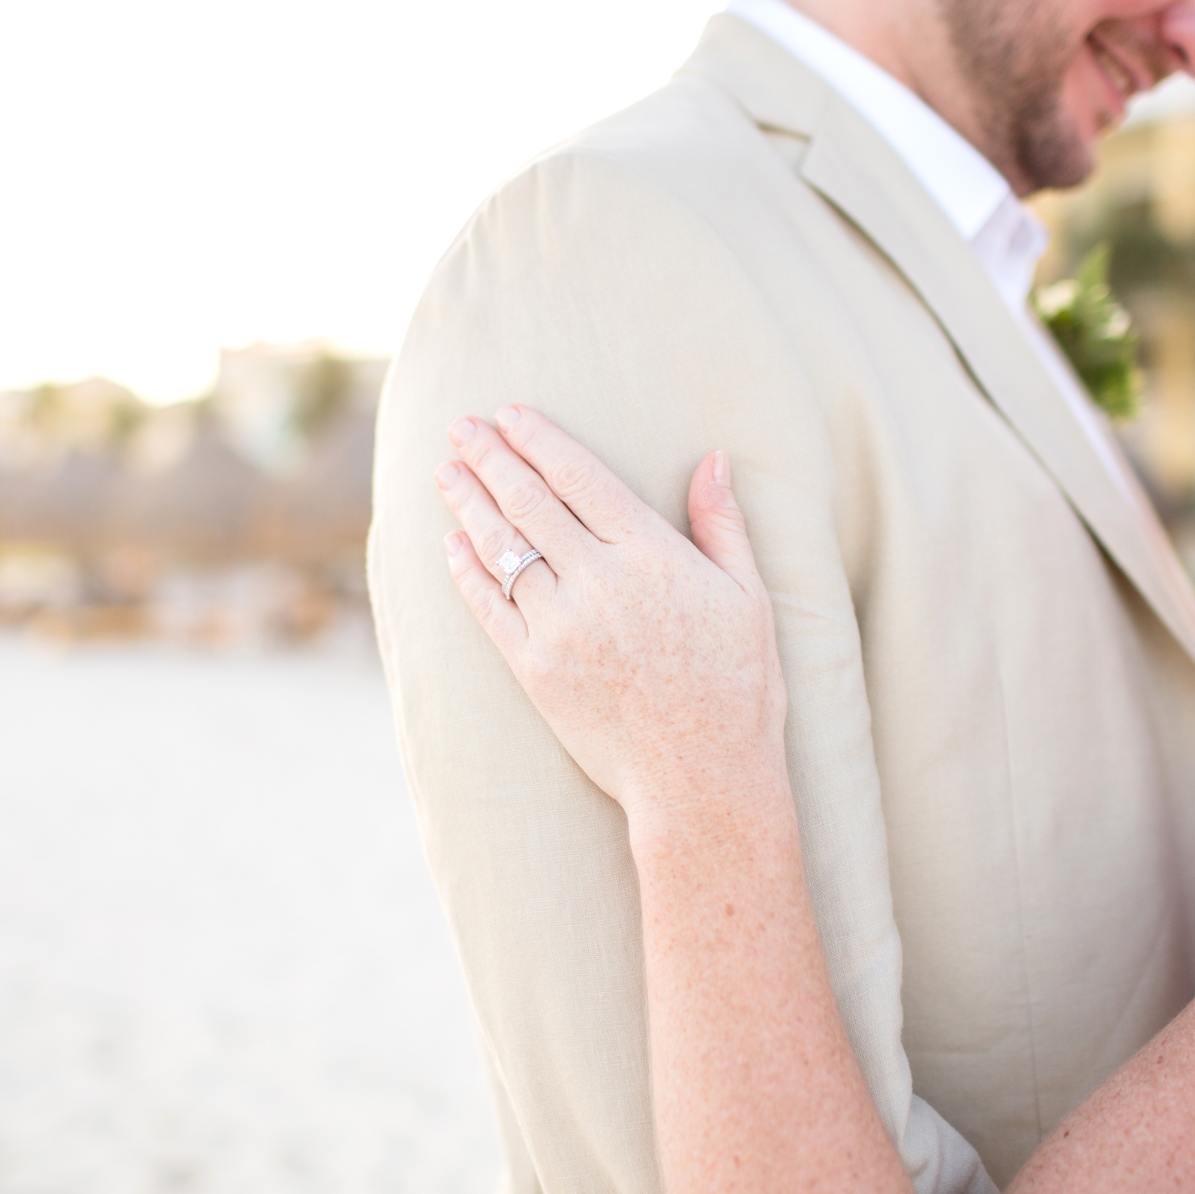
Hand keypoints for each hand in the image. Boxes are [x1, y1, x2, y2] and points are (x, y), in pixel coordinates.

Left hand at [434, 406, 788, 832]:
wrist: (702, 779)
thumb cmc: (738, 688)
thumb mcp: (748, 597)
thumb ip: (722, 524)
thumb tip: (713, 458)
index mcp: (652, 555)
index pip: (580, 477)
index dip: (539, 440)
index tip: (509, 414)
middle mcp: (599, 583)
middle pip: (530, 502)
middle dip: (490, 457)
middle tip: (460, 427)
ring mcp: (561, 626)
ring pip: (502, 548)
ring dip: (468, 504)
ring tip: (446, 472)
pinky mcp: (535, 669)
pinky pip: (489, 607)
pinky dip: (467, 570)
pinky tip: (452, 543)